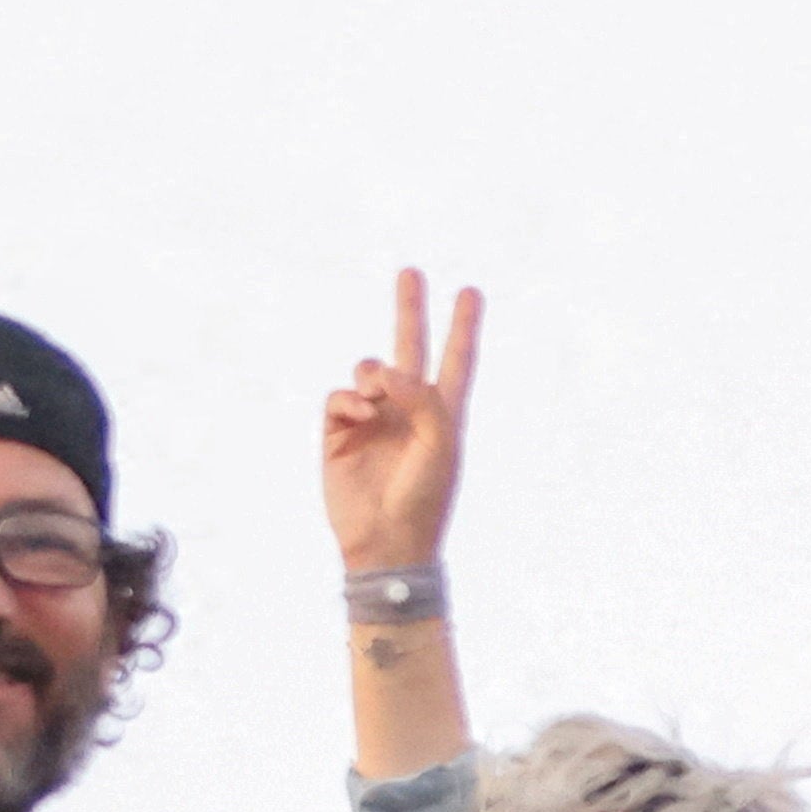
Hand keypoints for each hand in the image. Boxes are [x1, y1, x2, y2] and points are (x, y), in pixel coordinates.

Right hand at [321, 270, 483, 573]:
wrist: (387, 540)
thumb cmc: (424, 497)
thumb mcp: (441, 443)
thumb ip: (421, 396)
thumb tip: (383, 370)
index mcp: (443, 414)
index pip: (457, 361)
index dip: (463, 327)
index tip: (470, 292)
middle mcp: (408, 410)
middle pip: (409, 347)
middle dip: (410, 310)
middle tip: (411, 271)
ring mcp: (373, 419)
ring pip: (369, 370)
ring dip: (373, 375)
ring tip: (377, 398)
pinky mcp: (339, 432)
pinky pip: (340, 396)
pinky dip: (350, 399)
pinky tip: (360, 415)